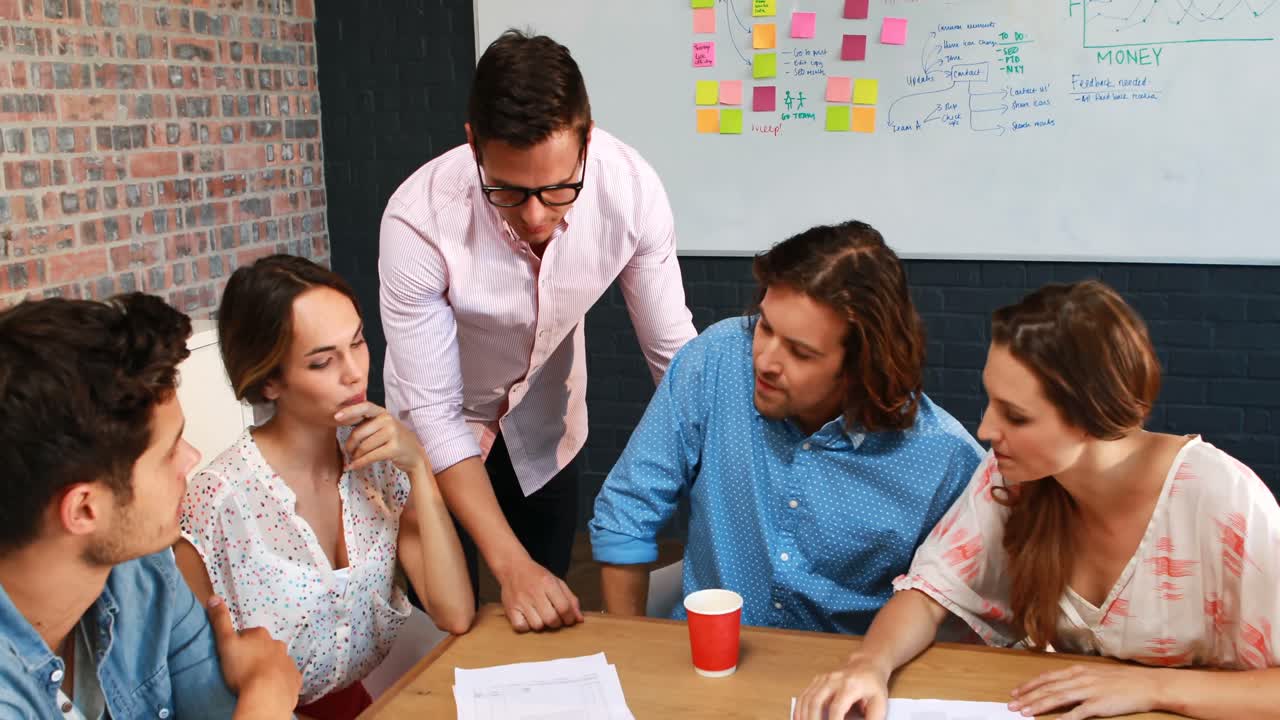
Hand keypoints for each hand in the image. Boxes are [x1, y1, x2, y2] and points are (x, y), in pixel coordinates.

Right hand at [207, 596, 300, 711]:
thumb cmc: (243, 669)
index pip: (248, 635)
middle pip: (264, 647)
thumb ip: (220, 620)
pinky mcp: (294, 679)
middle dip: (255, 654)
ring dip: (268, 667)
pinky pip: (287, 677)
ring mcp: (288, 662)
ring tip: (256, 680)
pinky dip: (280, 680)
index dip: (239, 644)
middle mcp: (278, 645)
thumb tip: (214, 597)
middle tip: (243, 669)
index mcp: (261, 635)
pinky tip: (271, 688)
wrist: (266, 695)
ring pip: (276, 661)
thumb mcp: (226, 642)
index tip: (233, 655)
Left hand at [334, 402, 426, 473]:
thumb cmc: (394, 440)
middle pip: (359, 433)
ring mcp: (392, 434)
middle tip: (348, 452)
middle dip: (350, 445)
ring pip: (363, 447)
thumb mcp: (384, 426)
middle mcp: (388, 421)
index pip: (364, 407)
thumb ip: (368, 424)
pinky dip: (359, 463)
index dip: (350, 411)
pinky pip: (370, 456)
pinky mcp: (394, 448)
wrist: (415, 454)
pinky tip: (354, 466)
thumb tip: (343, 425)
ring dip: (355, 456)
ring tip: (354, 459)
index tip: (336, 417)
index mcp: (383, 413)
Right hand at [498, 557, 583, 632]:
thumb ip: (570, 600)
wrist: (513, 568)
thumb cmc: (537, 577)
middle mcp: (534, 592)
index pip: (564, 607)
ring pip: (537, 626)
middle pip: (551, 619)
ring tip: (540, 615)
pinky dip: (526, 626)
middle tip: (555, 618)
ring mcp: (521, 601)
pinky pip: (521, 627)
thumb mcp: (557, 582)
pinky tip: (528, 618)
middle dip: (557, 623)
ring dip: (542, 624)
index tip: (568, 619)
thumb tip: (579, 619)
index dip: (570, 618)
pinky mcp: (510, 609)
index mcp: (548, 583)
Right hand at [796, 653, 890, 719]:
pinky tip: (799, 719)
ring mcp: (823, 679)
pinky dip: (799, 709)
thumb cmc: (872, 685)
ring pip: (808, 698)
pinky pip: (804, 695)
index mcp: (850, 685)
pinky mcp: (817, 680)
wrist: (866, 664)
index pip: (837, 708)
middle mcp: (834, 680)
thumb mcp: (880, 703)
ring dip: (804, 716)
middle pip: (816, 702)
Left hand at [1009, 663, 1163, 718]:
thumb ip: (1076, 679)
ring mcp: (1089, 691)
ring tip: (1024, 713)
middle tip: (1011, 706)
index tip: (1015, 692)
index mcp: (1077, 671)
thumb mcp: (1094, 674)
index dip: (1029, 685)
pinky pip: (1078, 713)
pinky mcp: (1099, 704)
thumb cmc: (1121, 680)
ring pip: (1057, 698)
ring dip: (1038, 706)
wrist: (1146, 684)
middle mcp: (1080, 679)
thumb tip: (1058, 686)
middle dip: (1027, 697)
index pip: (1047, 678)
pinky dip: (1064, 718)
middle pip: (1047, 688)